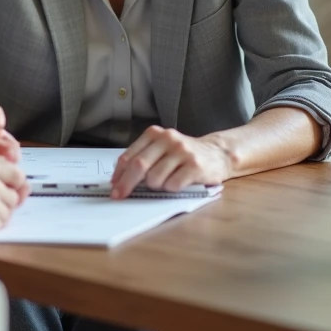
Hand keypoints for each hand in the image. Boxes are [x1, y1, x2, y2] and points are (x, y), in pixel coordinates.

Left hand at [110, 126, 232, 199]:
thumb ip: (143, 157)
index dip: (119, 174)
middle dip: (127, 184)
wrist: (217, 153)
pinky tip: (179, 182)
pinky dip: (171, 189)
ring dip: (156, 186)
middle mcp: (168, 139)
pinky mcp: (195, 165)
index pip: (129, 156)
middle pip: (139, 166)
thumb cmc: (183, 154)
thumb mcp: (161, 149)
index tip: (114, 187)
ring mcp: (182, 151)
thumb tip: (120, 178)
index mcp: (154, 133)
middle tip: (121, 196)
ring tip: (166, 181)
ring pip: (155, 178)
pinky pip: (172, 185)